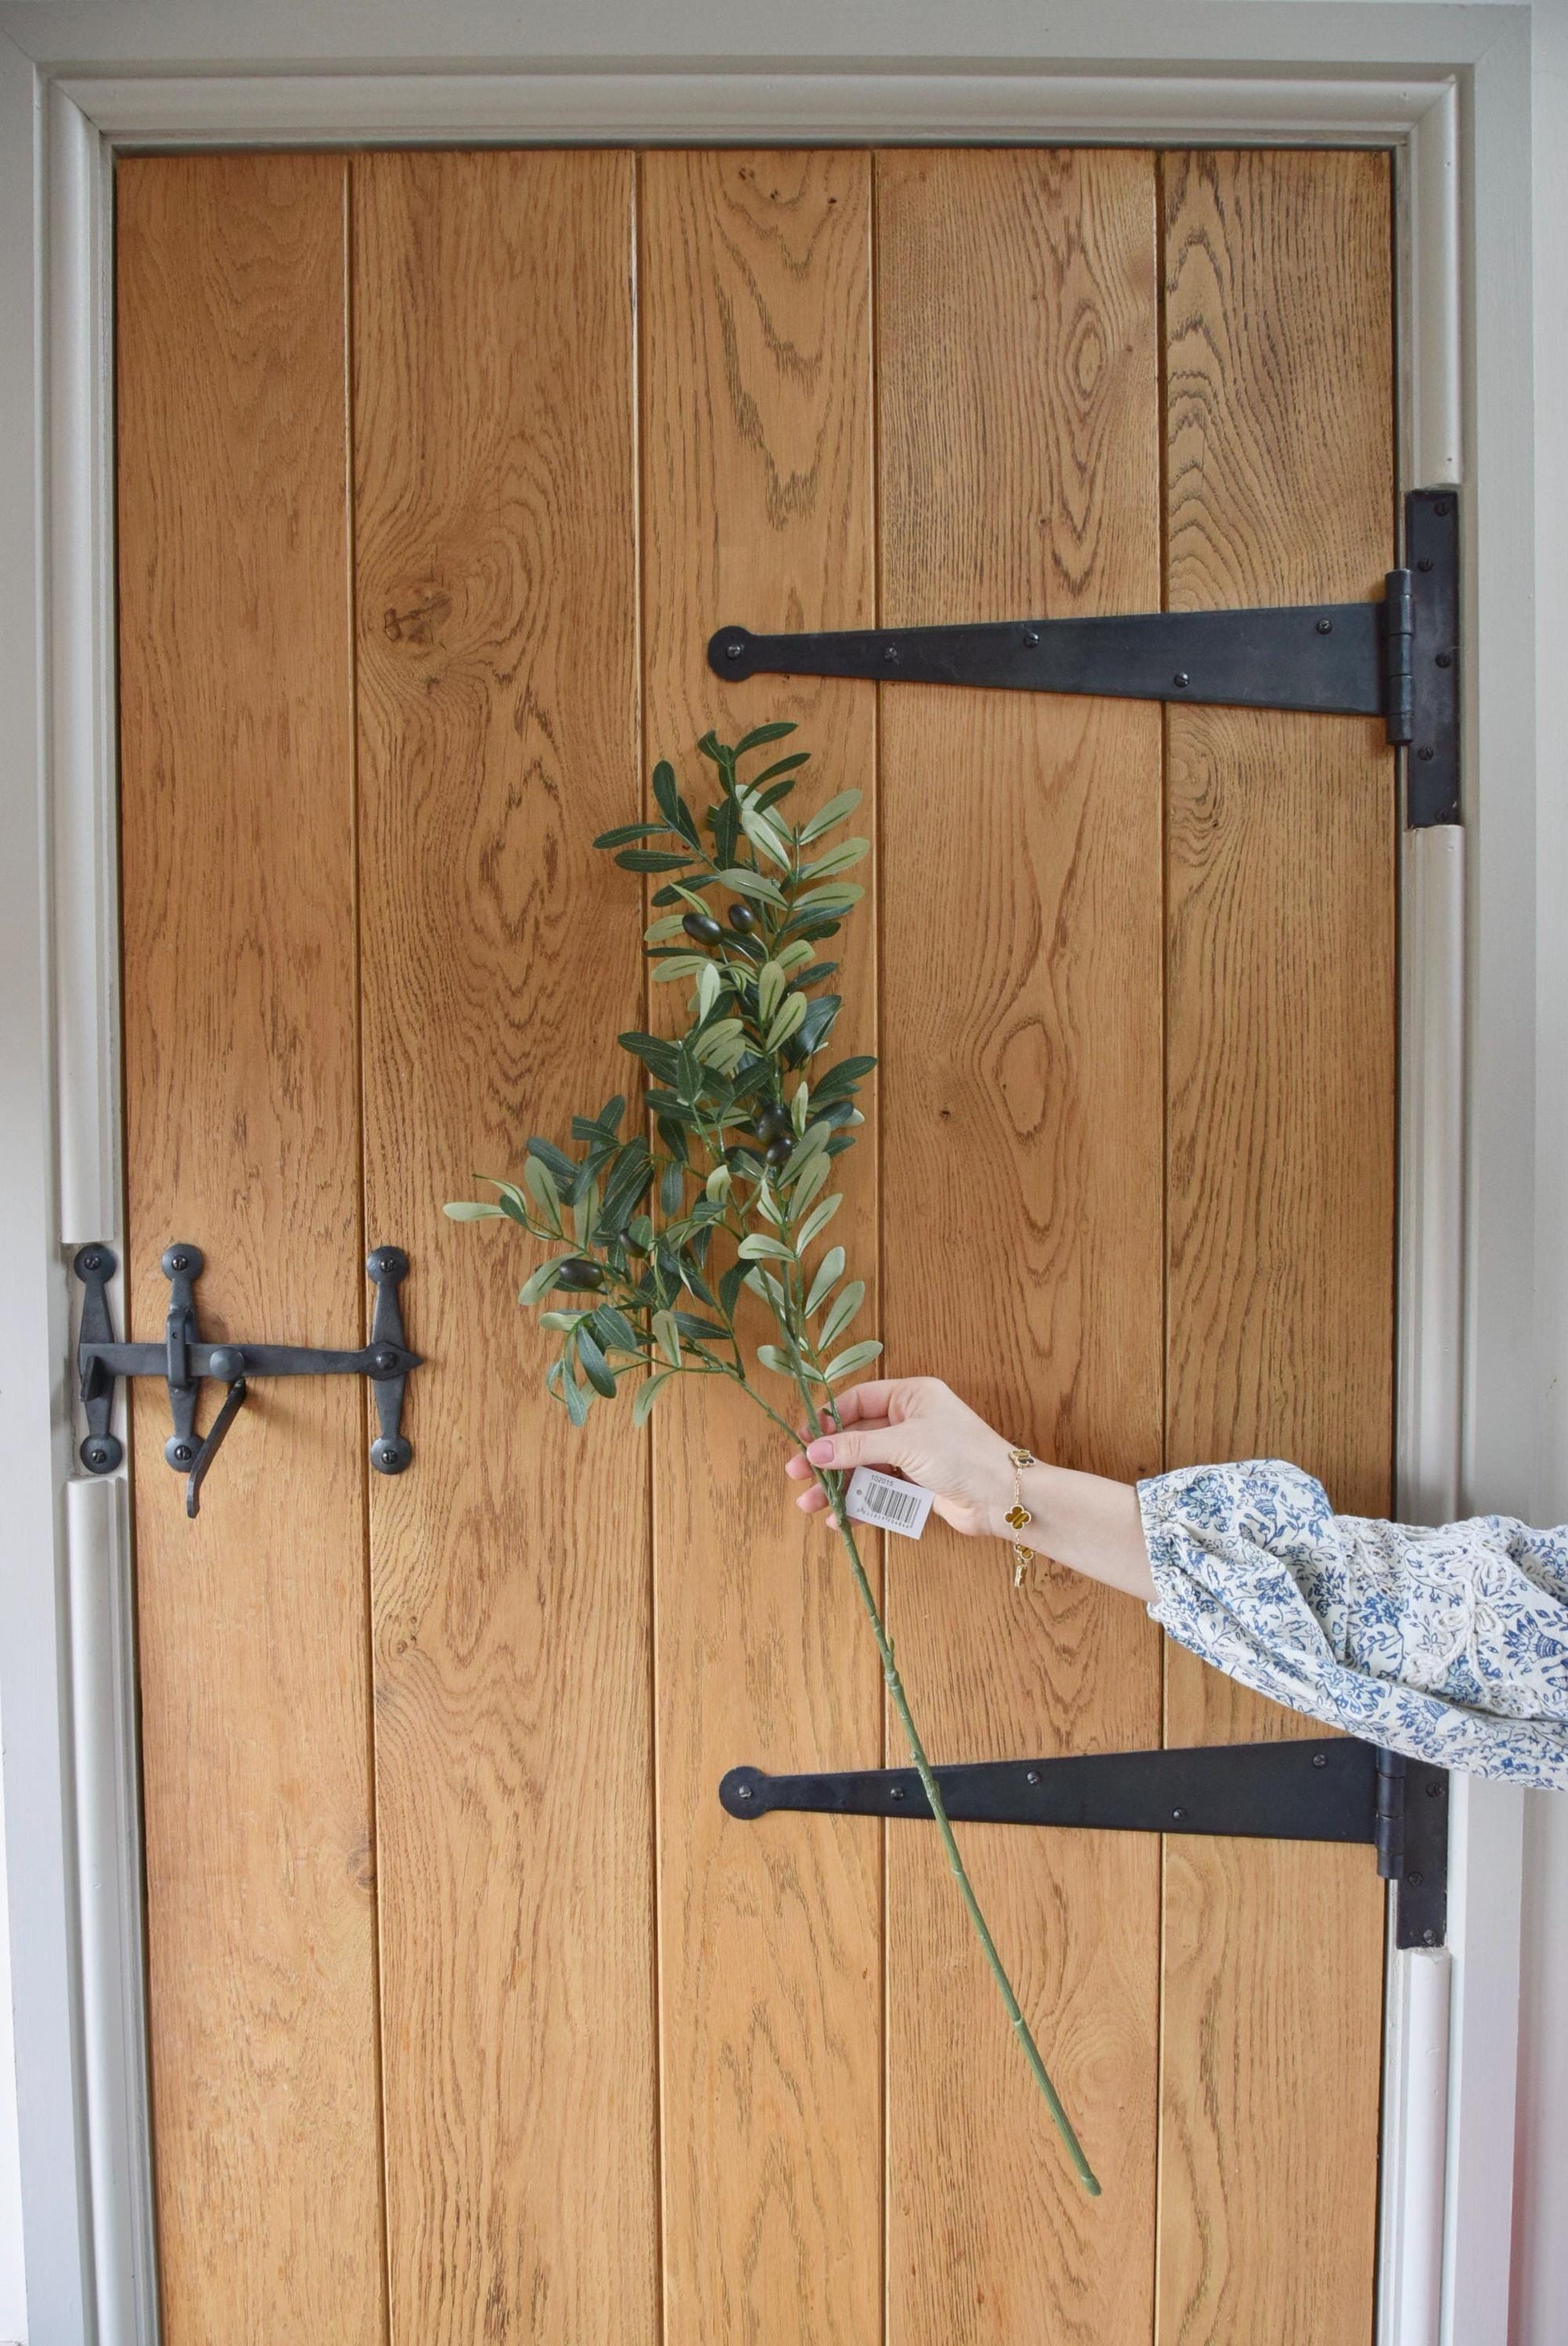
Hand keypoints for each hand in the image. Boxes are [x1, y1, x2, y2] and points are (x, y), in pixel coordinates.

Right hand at [783, 1376, 1014, 1538]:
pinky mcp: (918, 1485)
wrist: (1004, 1497)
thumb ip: (857, 1447)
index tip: (803, 1439)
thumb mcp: (905, 1443)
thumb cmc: (961, 1455)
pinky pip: (880, 1491)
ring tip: (810, 1505)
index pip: (858, 1401)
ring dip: (838, 1486)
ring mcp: (914, 1455)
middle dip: (827, 1458)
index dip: (828, 1419)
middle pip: (856, 1438)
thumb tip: (815, 1450)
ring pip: (865, 1468)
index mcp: (911, 1396)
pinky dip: (861, 1504)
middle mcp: (911, 1422)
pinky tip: (841, 1519)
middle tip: (796, 1474)